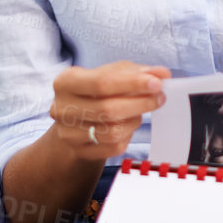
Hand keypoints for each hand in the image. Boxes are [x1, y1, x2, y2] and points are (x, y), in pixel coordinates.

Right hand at [50, 61, 169, 161]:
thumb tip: (161, 73)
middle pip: (108, 109)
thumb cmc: (95, 91)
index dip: (132, 83)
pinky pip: (113, 147)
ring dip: (134, 120)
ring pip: (112, 131)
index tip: (156, 83)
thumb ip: (137, 71)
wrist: (76, 118)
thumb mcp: (112, 73)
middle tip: (159, 97)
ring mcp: (67, 133)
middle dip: (140, 103)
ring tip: (139, 111)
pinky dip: (128, 135)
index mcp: (65, 82)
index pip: (102, 83)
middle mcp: (61, 108)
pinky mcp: (79, 151)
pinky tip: (128, 125)